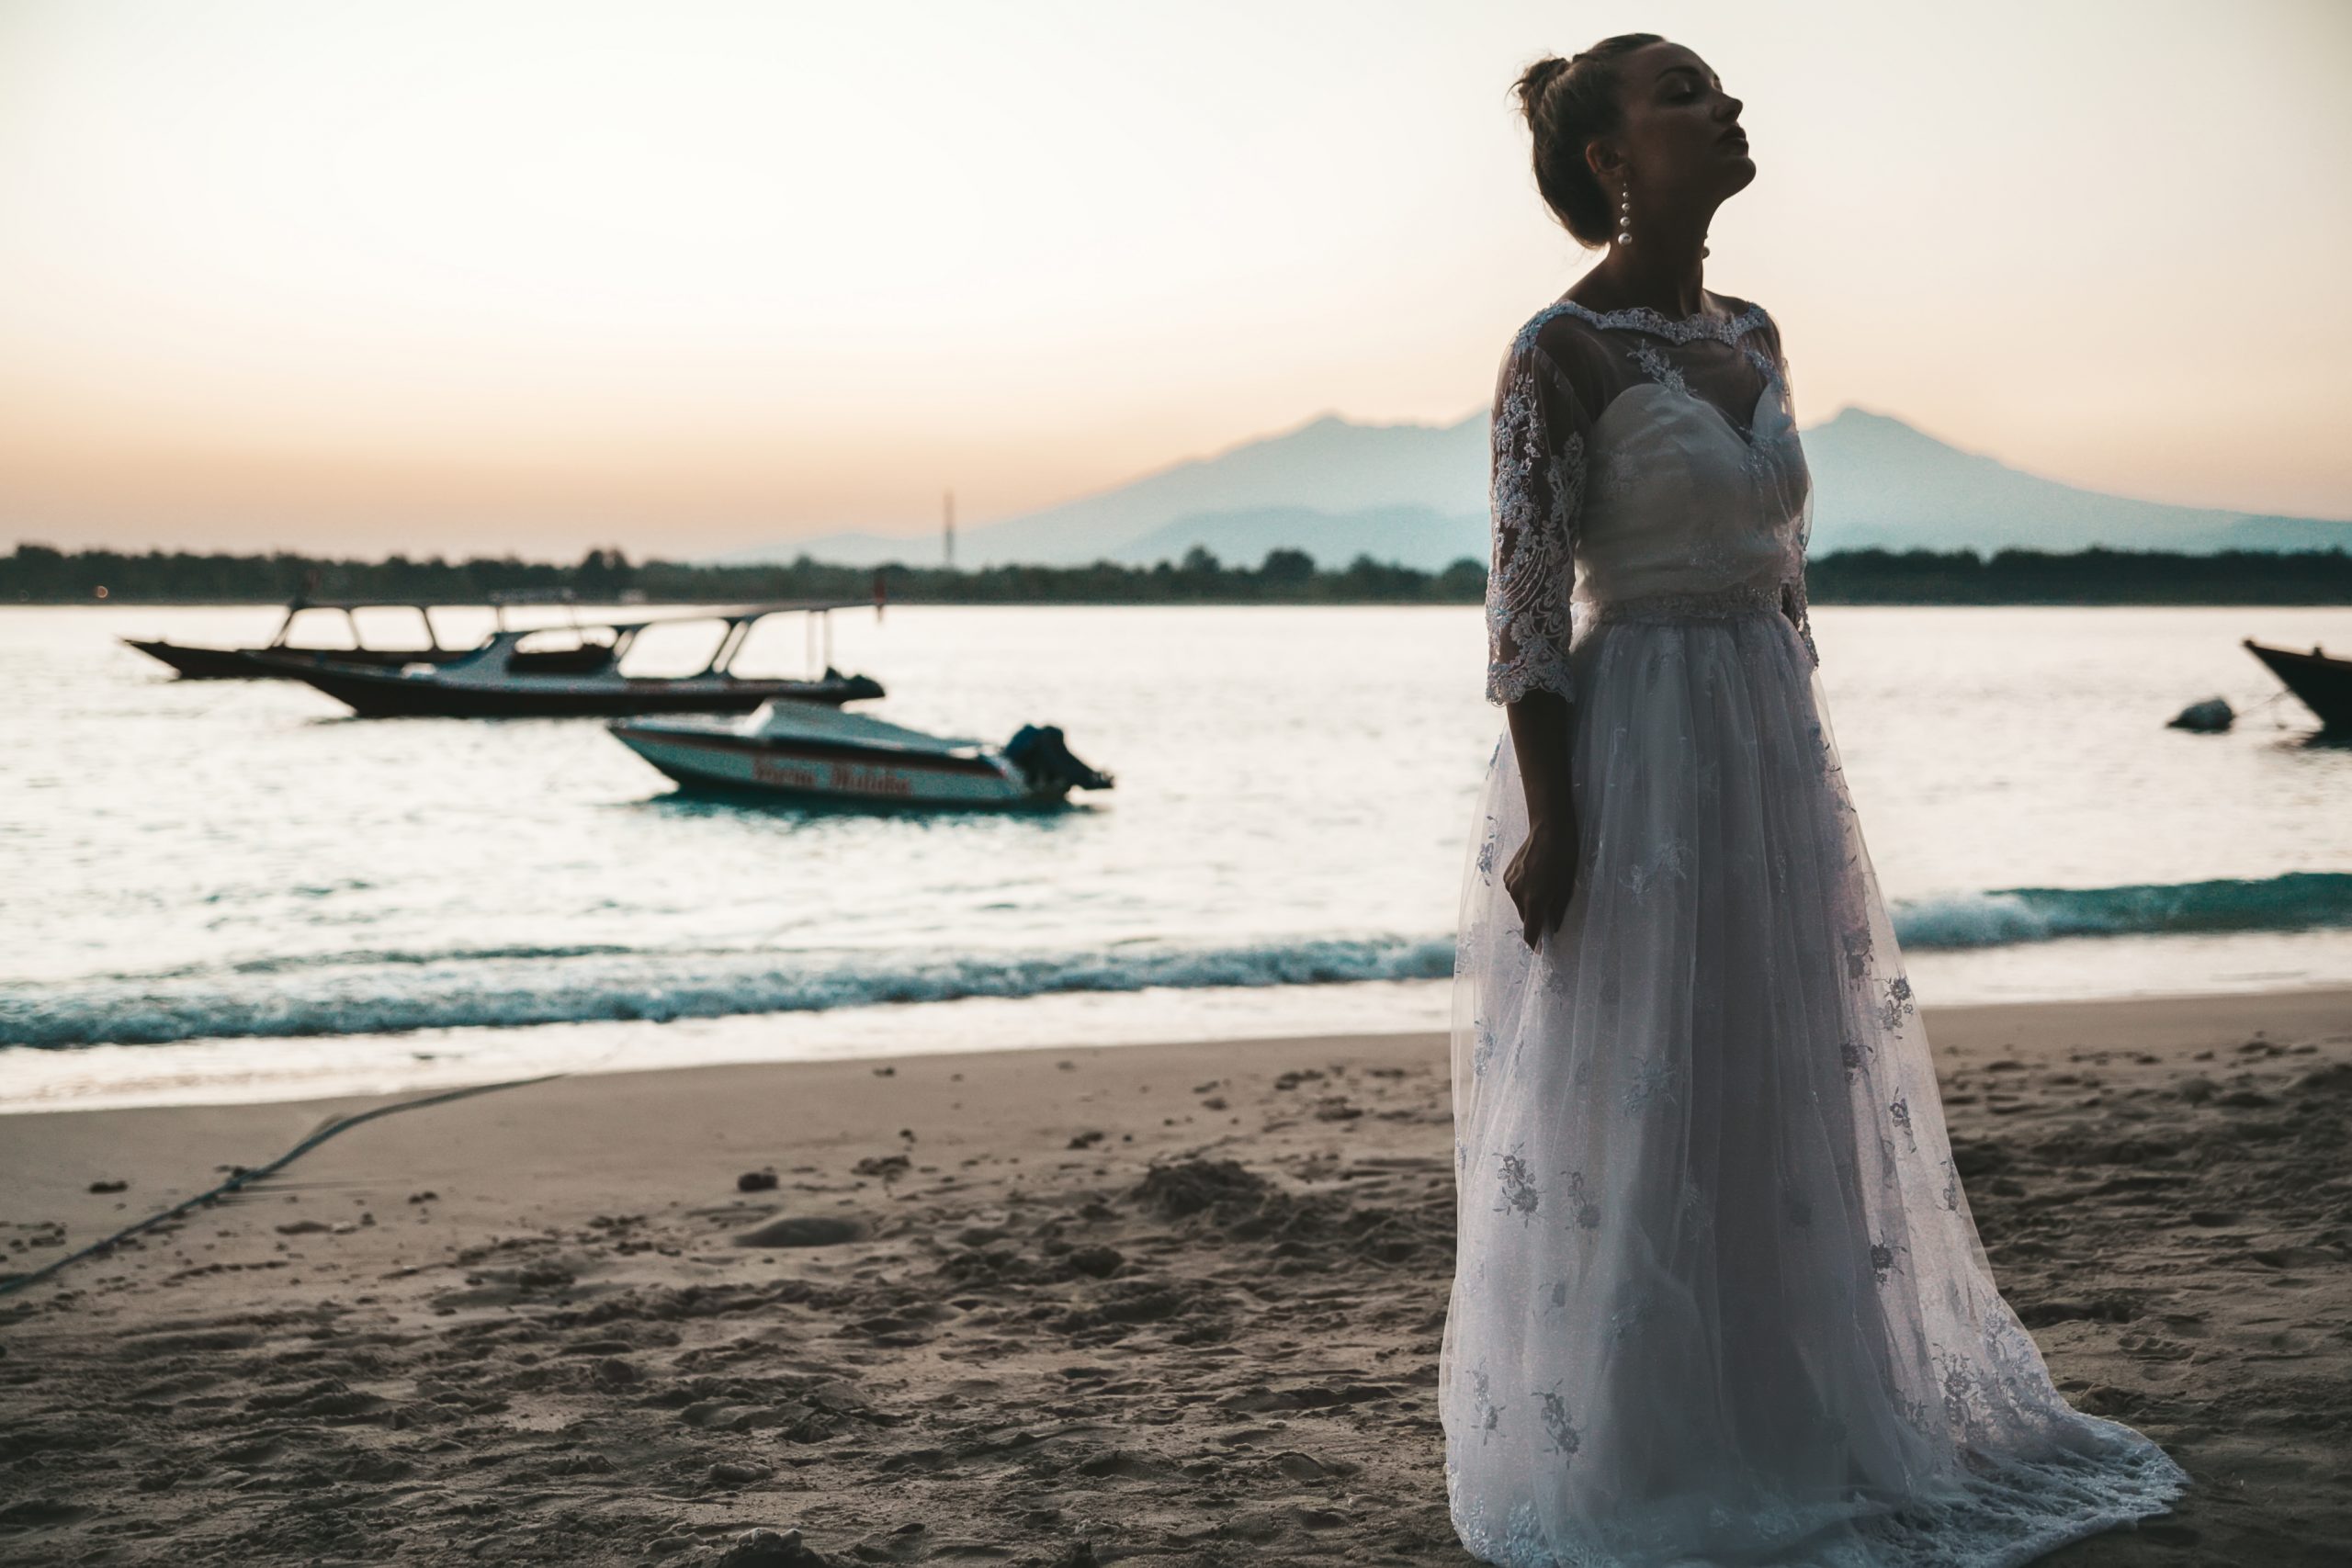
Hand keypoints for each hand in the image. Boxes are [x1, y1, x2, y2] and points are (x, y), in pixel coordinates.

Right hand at [1504, 811, 1579, 949]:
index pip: (1530, 932)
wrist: (1549, 830)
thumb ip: (1557, 910)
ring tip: (1544, 888)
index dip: (1535, 944)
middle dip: (1535, 918)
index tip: (1540, 951)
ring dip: (1530, 903)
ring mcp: (1510, 884)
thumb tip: (1553, 927)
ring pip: (1520, 904)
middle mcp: (1518, 895)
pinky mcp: (1507, 875)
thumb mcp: (1566, 887)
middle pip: (1525, 917)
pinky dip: (1524, 891)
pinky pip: (1515, 891)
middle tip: (1549, 910)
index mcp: (1535, 901)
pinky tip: (1535, 878)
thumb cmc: (1564, 858)